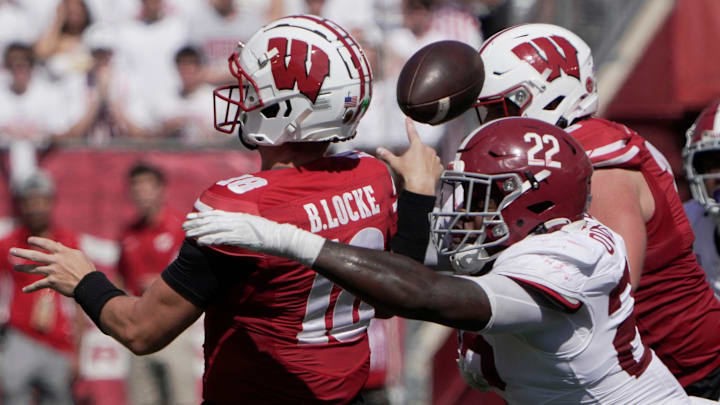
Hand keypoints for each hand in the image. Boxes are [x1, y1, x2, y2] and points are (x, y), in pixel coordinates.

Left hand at [10, 237, 96, 296]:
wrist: (89, 284)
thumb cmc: (86, 269)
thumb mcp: (78, 255)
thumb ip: (66, 250)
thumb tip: (58, 244)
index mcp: (62, 252)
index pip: (47, 244)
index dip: (37, 241)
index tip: (30, 240)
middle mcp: (55, 260)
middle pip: (35, 255)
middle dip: (22, 253)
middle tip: (12, 251)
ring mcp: (52, 271)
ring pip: (34, 269)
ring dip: (23, 268)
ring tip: (15, 267)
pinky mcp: (52, 282)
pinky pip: (38, 284)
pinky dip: (31, 288)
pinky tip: (24, 290)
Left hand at [183, 210, 325, 266]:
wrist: (284, 237)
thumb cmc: (272, 234)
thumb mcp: (256, 226)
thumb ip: (244, 226)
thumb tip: (234, 230)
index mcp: (241, 216)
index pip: (218, 213)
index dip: (203, 215)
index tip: (192, 216)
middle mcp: (238, 219)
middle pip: (213, 219)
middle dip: (198, 221)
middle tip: (185, 224)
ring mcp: (240, 228)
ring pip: (215, 228)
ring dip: (200, 231)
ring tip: (188, 233)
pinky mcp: (242, 237)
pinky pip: (222, 238)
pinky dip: (210, 239)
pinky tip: (200, 242)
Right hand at [376, 117, 442, 195]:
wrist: (420, 186)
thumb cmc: (409, 173)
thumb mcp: (396, 163)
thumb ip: (387, 155)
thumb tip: (379, 150)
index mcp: (416, 146)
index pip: (411, 132)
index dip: (409, 125)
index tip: (408, 119)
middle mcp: (427, 149)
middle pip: (420, 147)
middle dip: (416, 153)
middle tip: (411, 162)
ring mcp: (435, 157)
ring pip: (429, 155)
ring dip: (424, 159)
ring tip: (418, 168)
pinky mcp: (439, 166)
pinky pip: (435, 164)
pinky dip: (431, 167)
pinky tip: (425, 172)